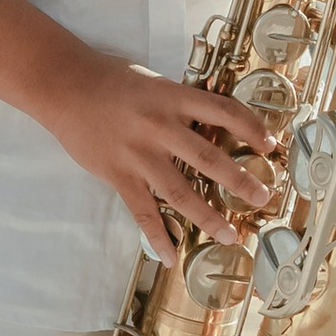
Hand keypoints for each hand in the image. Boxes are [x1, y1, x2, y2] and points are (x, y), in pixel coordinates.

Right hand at [36, 49, 279, 259]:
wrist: (65, 86)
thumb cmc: (110, 79)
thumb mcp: (154, 82)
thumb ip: (180, 104)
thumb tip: (212, 124)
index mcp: (173, 98)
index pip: (224, 112)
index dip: (252, 127)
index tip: (271, 145)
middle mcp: (160, 126)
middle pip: (209, 158)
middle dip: (240, 180)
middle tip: (264, 197)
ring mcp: (139, 154)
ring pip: (180, 192)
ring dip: (208, 216)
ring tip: (230, 235)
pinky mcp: (118, 175)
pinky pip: (142, 212)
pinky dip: (157, 236)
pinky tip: (171, 256)